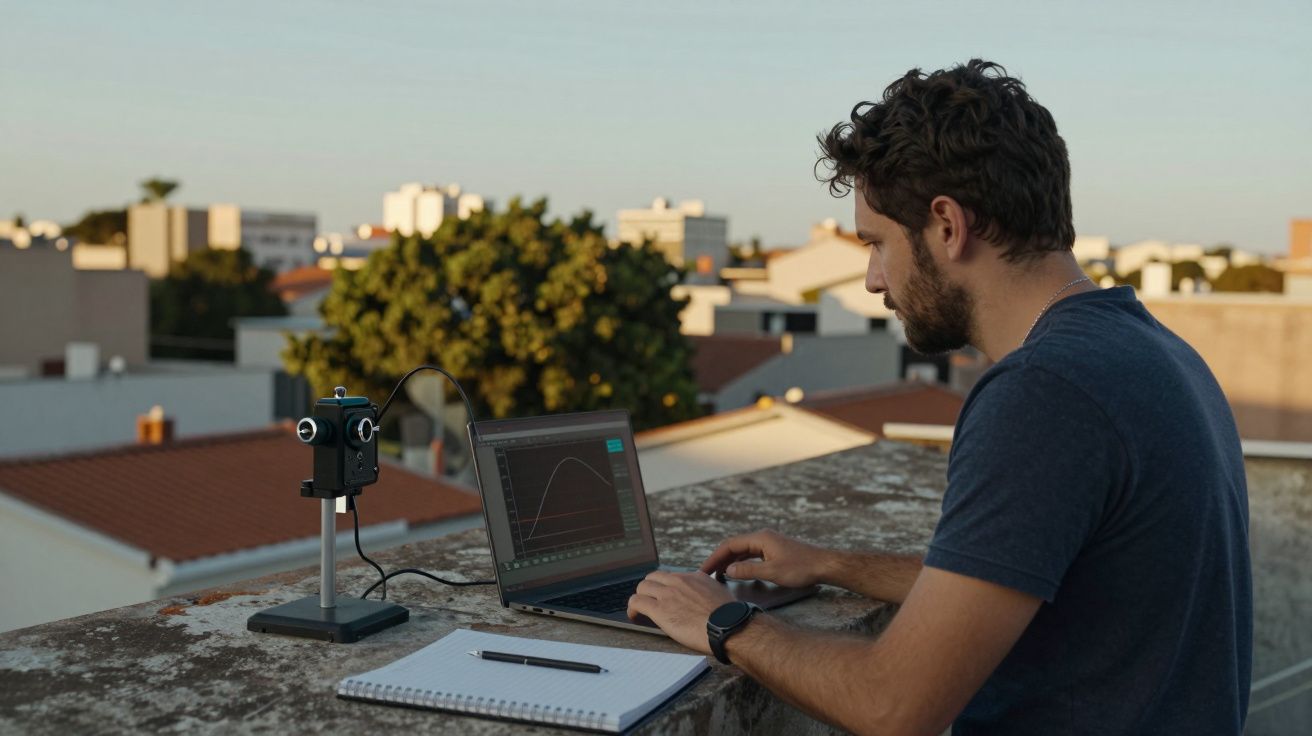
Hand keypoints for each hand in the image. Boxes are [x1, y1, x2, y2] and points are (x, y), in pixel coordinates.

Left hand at [627, 571, 735, 654]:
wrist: (727, 626)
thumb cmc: (728, 617)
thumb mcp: (720, 594)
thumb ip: (708, 591)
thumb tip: (706, 597)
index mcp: (694, 577)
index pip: (671, 576)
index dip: (664, 586)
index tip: (664, 595)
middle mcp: (679, 581)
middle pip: (653, 577)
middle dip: (649, 589)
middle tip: (649, 601)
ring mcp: (668, 594)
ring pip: (642, 587)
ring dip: (640, 597)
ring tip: (640, 609)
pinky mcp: (659, 609)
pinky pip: (637, 602)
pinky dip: (632, 608)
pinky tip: (635, 616)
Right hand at [699, 529, 830, 588]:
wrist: (824, 565)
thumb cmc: (801, 568)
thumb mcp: (772, 572)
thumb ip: (749, 571)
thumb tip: (728, 570)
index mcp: (760, 538)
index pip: (730, 545)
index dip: (715, 557)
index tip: (704, 570)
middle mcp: (763, 537)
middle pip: (734, 546)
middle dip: (719, 559)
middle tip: (707, 574)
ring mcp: (769, 543)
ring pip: (743, 550)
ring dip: (730, 561)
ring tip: (718, 574)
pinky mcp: (774, 550)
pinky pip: (751, 554)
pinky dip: (741, 562)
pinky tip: (737, 571)